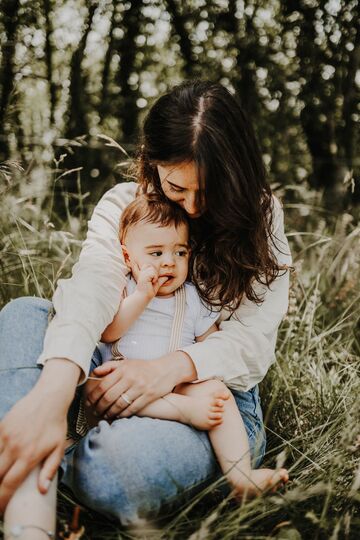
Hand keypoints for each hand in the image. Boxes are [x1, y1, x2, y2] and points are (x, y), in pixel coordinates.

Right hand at [0, 387, 66, 512]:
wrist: (49, 398)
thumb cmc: (56, 425)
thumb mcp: (59, 448)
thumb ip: (50, 470)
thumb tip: (42, 490)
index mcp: (29, 456)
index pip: (9, 484)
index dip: (1, 500)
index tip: (0, 509)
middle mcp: (15, 448)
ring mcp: (6, 436)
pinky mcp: (1, 427)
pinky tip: (1, 461)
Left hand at [85, 357, 177, 419]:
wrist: (166, 370)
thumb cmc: (144, 367)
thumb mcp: (127, 362)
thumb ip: (110, 366)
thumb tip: (94, 372)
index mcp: (123, 369)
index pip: (103, 385)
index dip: (93, 396)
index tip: (88, 402)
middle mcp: (131, 378)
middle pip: (109, 396)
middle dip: (100, 406)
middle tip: (95, 411)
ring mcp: (140, 388)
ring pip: (119, 404)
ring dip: (109, 412)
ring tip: (104, 415)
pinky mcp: (148, 396)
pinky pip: (132, 409)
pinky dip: (122, 414)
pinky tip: (117, 416)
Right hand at [132, 264, 167, 299]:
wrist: (143, 297)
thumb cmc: (148, 292)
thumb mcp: (156, 285)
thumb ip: (160, 280)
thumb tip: (166, 277)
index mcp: (143, 274)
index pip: (149, 265)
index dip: (153, 270)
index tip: (153, 279)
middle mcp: (142, 273)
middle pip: (151, 266)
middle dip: (155, 272)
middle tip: (153, 280)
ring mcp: (142, 274)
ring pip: (152, 268)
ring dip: (155, 275)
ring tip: (152, 282)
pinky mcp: (144, 277)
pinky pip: (153, 273)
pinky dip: (155, 277)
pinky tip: (152, 282)